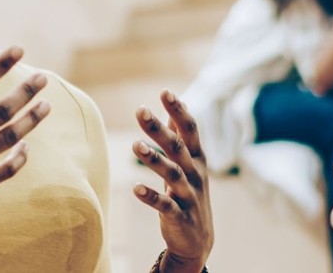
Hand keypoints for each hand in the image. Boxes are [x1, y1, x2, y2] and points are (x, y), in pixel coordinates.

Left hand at [131, 90, 213, 272]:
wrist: (197, 241)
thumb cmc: (188, 195)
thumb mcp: (188, 165)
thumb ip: (181, 137)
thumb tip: (174, 107)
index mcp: (197, 159)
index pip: (189, 130)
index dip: (178, 111)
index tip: (165, 91)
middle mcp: (195, 174)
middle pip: (177, 147)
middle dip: (159, 129)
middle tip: (140, 110)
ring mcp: (188, 196)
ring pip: (171, 174)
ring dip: (153, 159)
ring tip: (134, 145)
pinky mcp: (179, 216)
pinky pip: (165, 205)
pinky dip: (150, 197)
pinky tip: (135, 189)